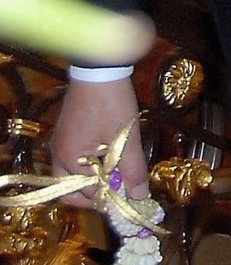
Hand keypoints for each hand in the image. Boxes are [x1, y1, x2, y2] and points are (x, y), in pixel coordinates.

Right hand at [50, 77, 147, 208]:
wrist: (100, 69)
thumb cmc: (112, 103)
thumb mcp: (126, 138)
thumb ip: (133, 169)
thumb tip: (139, 196)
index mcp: (69, 159)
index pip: (88, 193)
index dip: (111, 196)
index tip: (131, 194)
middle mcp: (58, 154)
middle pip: (71, 189)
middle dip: (95, 193)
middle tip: (119, 190)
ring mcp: (60, 142)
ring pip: (72, 174)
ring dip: (93, 178)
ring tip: (117, 173)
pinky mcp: (66, 132)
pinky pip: (74, 159)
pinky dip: (90, 164)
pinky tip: (110, 156)